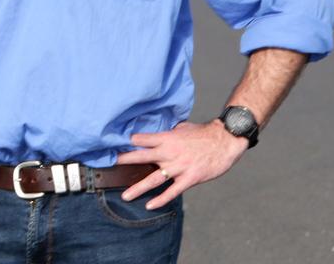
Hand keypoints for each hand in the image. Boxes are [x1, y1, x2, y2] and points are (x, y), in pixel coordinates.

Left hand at [115, 120, 247, 209]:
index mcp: (166, 138)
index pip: (141, 139)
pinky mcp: (189, 178)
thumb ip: (167, 132)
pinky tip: (149, 205)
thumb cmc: (203, 133)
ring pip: (154, 179)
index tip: (112, 145)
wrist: (225, 140)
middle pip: (141, 157)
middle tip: (109, 166)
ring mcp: (179, 166)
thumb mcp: (181, 127)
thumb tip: (155, 132)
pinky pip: (172, 191)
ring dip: (138, 187)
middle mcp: (169, 152)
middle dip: (124, 161)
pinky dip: (160, 199)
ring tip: (125, 195)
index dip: (127, 142)